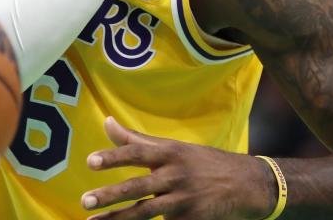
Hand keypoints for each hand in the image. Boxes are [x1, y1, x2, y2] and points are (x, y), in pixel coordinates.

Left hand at [81, 117, 274, 219]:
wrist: (247, 184)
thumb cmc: (203, 162)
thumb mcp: (173, 147)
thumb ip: (136, 139)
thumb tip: (106, 122)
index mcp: (169, 153)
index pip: (136, 153)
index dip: (113, 157)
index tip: (90, 162)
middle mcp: (175, 176)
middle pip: (138, 187)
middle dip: (110, 195)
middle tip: (85, 201)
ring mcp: (184, 201)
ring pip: (145, 212)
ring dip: (118, 219)